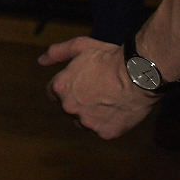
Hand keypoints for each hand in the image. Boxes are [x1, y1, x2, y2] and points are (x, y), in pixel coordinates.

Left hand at [38, 37, 157, 138]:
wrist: (139, 75)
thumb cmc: (109, 58)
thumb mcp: (80, 47)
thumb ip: (56, 53)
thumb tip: (40, 61)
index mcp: (60, 87)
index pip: (52, 93)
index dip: (66, 87)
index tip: (79, 84)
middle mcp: (69, 107)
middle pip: (68, 108)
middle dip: (79, 100)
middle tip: (98, 90)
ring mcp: (87, 122)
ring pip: (84, 122)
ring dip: (92, 114)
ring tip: (109, 100)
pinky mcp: (105, 133)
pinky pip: (103, 130)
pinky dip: (109, 123)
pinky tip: (119, 110)